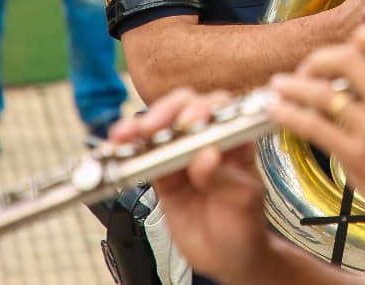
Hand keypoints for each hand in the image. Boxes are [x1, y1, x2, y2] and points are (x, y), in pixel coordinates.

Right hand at [108, 89, 280, 281]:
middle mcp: (208, 141)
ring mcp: (183, 156)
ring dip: (140, 126)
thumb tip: (206, 156)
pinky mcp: (163, 176)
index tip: (190, 122)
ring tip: (127, 135)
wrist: (228, 256)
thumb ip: (224, 177)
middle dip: (168, 112)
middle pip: (187, 109)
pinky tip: (119, 147)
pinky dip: (129, 150)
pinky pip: (143, 158)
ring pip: (161, 128)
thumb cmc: (245, 224)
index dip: (204, 109)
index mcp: (236, 140)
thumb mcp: (242, 200)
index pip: (221, 109)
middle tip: (153, 128)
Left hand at [268, 25, 364, 250]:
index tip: (350, 46)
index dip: (363, 37)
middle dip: (320, 59)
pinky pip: (314, 127)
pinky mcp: (356, 156)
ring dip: (294, 85)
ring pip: (322, 92)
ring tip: (280, 85)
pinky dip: (290, 114)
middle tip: (310, 68)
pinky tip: (278, 111)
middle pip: (347, 59)